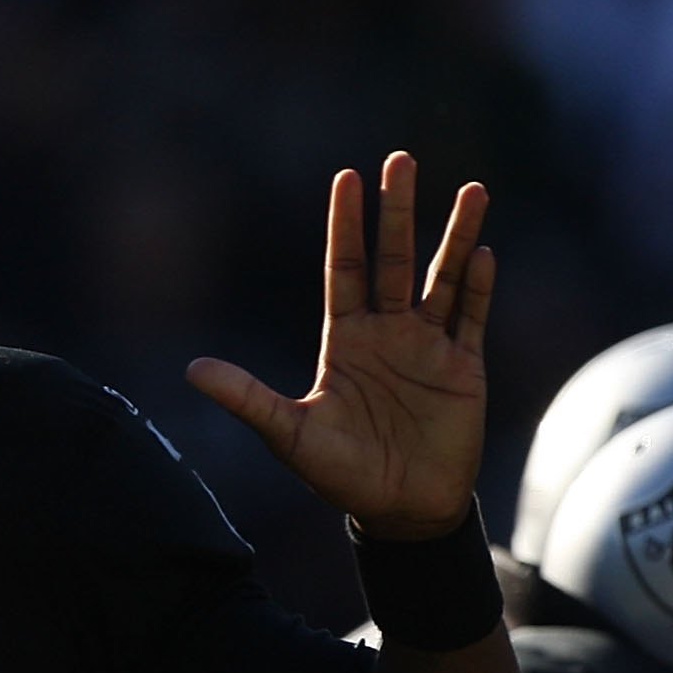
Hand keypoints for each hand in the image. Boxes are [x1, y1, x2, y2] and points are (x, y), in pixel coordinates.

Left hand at [187, 152, 492, 540]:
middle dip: (397, 211)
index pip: (346, 269)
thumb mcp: (288, 434)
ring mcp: (428, 347)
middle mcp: (388, 333)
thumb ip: (246, 398)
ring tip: (473, 189)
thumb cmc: (343, 475)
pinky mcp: (464, 368)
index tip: (347, 177)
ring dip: (455, 235)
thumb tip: (191, 370)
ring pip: (443, 278)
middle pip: (393, 260)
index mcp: (345, 340)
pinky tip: (482, 253)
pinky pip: (471, 318)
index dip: (346, 225)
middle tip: (400, 159)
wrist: (400, 513)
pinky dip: (478, 289)